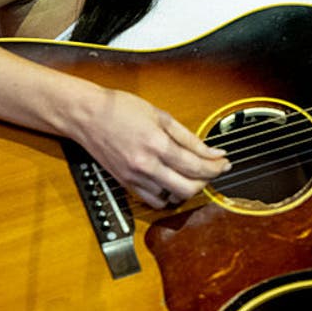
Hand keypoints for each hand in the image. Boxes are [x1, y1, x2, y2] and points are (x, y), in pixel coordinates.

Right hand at [73, 88, 230, 208]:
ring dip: (187, 189)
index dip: (216, 167)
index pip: (196, 165)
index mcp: (156, 143)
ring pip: (172, 198)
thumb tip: (212, 151)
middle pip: (187, 188)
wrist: (87, 116)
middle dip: (205, 181)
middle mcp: (145, 165)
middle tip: (211, 170)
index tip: (224, 163)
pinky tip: (171, 182)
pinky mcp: (126, 184)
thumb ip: (188, 137)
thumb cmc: (120, 109)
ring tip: (191, 175)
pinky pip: (154, 201)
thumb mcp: (160, 115)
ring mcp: (134, 178)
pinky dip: (168, 196)